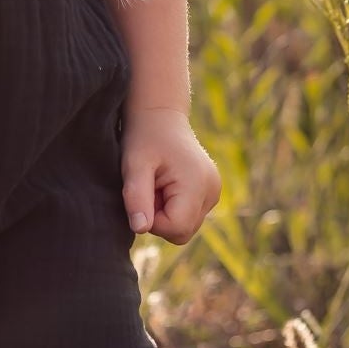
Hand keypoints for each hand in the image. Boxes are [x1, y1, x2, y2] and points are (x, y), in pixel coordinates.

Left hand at [120, 106, 220, 244]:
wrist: (160, 115)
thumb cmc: (145, 137)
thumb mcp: (134, 165)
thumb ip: (136, 197)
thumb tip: (140, 229)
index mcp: (198, 184)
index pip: (176, 228)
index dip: (152, 221)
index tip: (143, 195)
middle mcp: (212, 191)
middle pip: (182, 232)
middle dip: (159, 218)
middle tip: (148, 189)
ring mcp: (214, 192)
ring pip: (186, 226)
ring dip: (165, 213)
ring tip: (157, 184)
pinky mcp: (210, 192)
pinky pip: (189, 216)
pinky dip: (174, 208)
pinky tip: (165, 185)